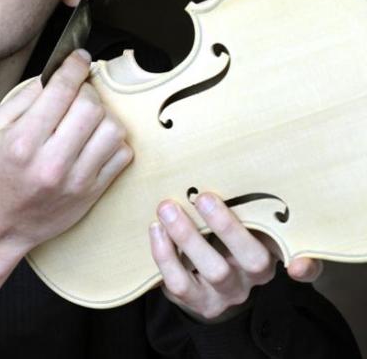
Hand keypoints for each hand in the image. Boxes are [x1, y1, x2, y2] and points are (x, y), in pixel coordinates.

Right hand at [0, 49, 132, 254]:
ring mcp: (76, 181)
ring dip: (103, 116)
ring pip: (112, 129)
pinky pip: (122, 154)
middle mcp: (51, 163)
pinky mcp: (92, 193)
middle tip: (77, 93)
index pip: (62, 91)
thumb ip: (25, 97)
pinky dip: (114, 141)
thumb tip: (57, 73)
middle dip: (86, 91)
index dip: (74, 66)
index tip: (78, 58)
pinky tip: (94, 140)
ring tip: (86, 119)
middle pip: (91, 107)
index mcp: (22, 142)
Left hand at [149, 193, 321, 321]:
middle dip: (226, 226)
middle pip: (252, 259)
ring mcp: (229, 292)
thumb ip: (247, 200)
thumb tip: (233, 161)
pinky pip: (180, 284)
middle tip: (204, 196)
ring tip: (167, 208)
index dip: (307, 265)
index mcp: (274, 251)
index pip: (305, 263)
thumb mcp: (244, 218)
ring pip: (214, 270)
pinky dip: (165, 256)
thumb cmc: (227, 234)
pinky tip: (156, 230)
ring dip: (188, 237)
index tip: (297, 264)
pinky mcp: (200, 302)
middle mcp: (256, 275)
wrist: (206, 279)